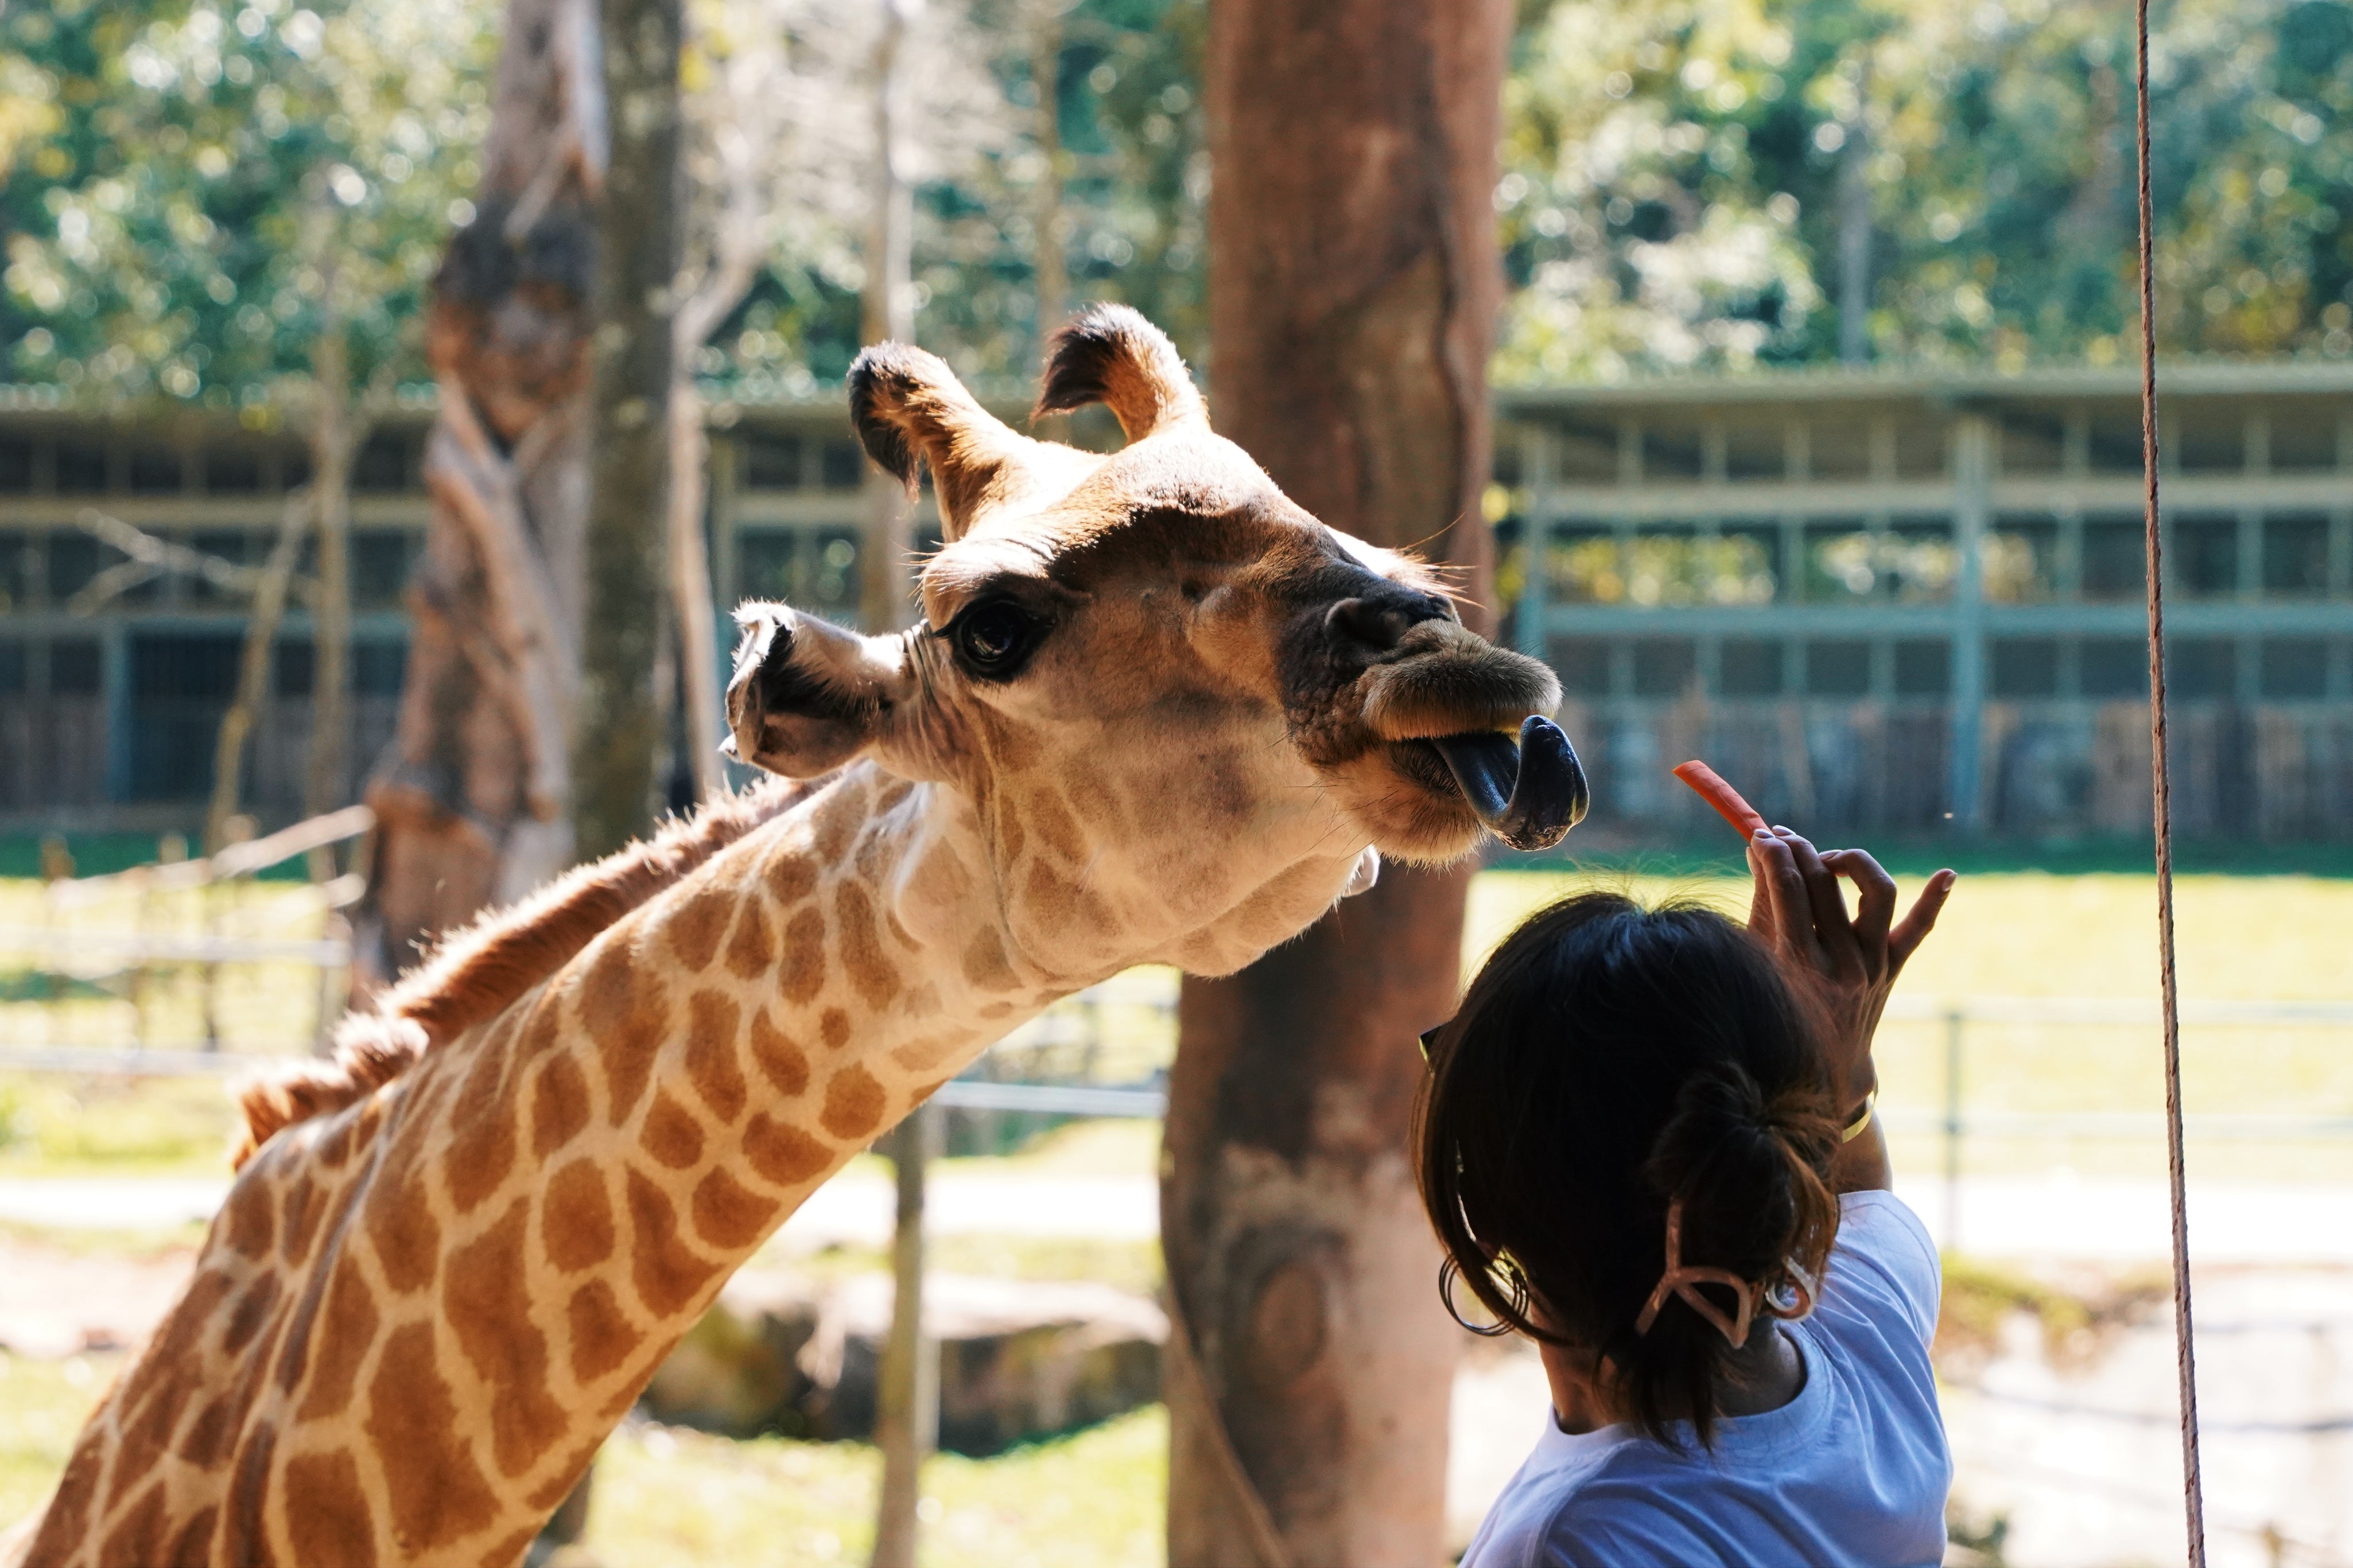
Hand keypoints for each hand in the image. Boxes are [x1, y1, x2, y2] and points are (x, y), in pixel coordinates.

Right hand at [1746, 827, 1954, 1104]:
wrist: (1827, 1063)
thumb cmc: (1781, 1005)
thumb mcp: (1761, 959)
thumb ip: (1763, 903)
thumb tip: (1760, 848)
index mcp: (1800, 966)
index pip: (1789, 890)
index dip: (1774, 854)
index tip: (1761, 835)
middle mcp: (1844, 964)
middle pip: (1826, 884)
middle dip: (1800, 850)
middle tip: (1782, 837)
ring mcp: (1875, 964)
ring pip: (1876, 892)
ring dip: (1851, 863)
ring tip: (1829, 860)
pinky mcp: (1895, 966)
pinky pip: (1918, 930)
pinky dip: (1933, 901)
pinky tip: (1948, 875)